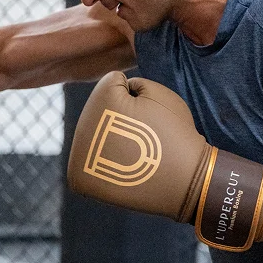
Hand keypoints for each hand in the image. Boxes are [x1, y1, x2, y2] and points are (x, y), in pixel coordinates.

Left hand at [68, 72, 262, 251]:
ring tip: (132, 152)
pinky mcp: (80, 179)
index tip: (147, 113)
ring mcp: (77, 154)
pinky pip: (86, 163)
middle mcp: (82, 125)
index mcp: (101, 99)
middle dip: (117, 117)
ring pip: (92, 135)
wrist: (185, 179)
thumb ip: (129, 82)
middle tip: (141, 135)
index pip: (112, 84)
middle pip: (97, 110)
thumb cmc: (174, 132)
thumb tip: (111, 90)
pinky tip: (121, 168)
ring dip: (108, 140)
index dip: (135, 95)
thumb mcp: (157, 92)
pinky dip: (101, 165)